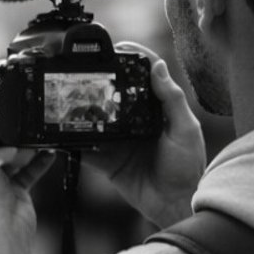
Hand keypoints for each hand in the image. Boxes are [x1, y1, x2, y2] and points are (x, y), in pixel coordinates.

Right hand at [82, 42, 206, 228]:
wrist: (175, 205)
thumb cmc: (188, 168)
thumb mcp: (185, 130)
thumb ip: (171, 99)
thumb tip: (158, 66)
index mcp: (158, 110)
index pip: (144, 77)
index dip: (132, 60)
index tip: (118, 48)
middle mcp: (137, 122)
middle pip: (114, 95)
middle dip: (98, 83)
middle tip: (83, 73)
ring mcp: (121, 141)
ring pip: (96, 120)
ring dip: (82, 112)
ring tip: (67, 101)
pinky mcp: (108, 161)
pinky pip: (87, 149)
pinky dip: (74, 142)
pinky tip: (64, 134)